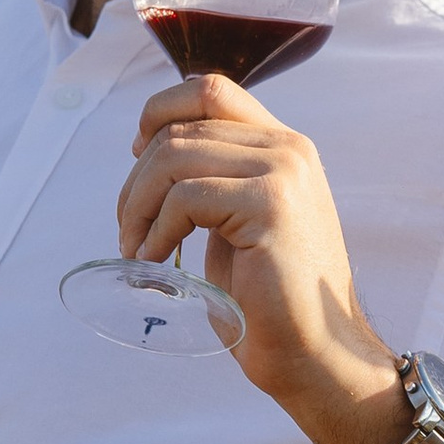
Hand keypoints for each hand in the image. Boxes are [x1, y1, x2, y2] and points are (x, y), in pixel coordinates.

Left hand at [120, 72, 407, 443]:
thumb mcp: (237, 221)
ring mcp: (284, 172)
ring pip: (175, 156)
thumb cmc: (269, 299)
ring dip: (139, 204)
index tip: (137, 155)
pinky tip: (156, 259)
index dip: (159, 111)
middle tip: (129, 229)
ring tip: (138, 247)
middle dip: (137, 179)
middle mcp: (289, 148)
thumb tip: (149, 150)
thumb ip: (213, 178)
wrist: (315, 353)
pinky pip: (186, 196)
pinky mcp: (272, 204)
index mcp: (282, 146)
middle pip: (181, 127)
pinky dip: (157, 229)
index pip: (209, 90)